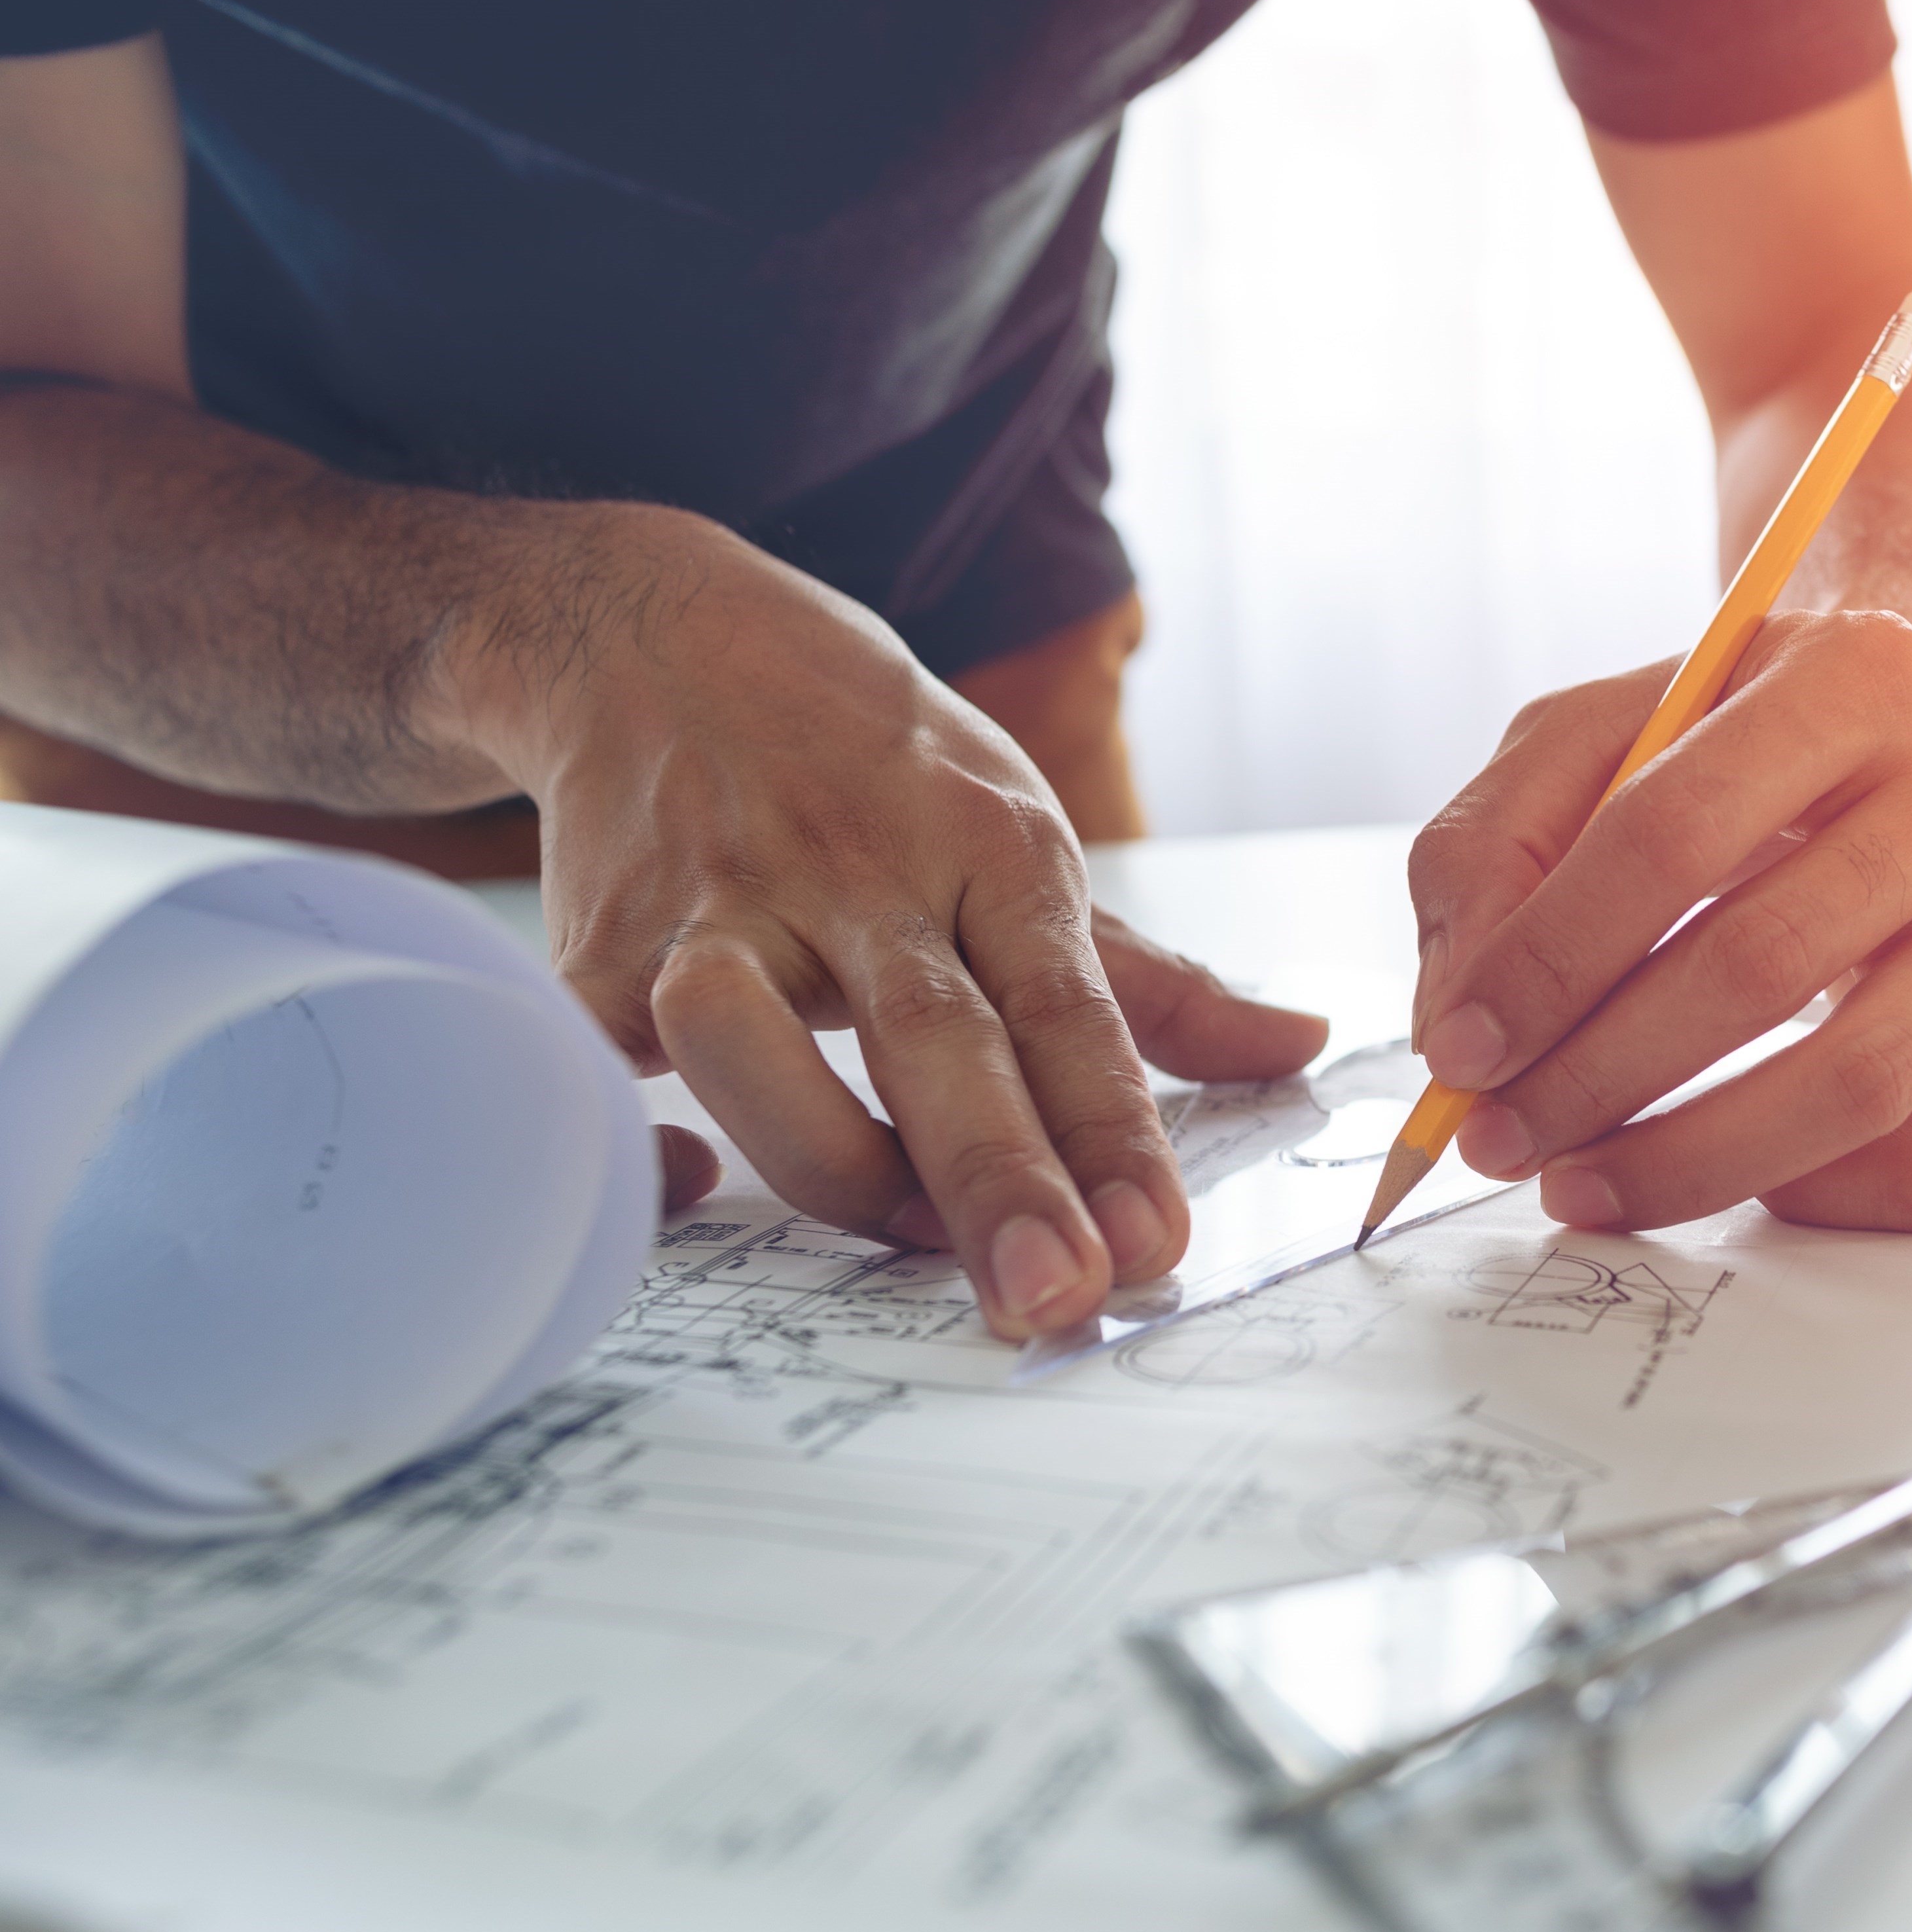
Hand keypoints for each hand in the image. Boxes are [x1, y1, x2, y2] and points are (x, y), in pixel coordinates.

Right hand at [460, 507, 1326, 1336]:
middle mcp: (857, 872)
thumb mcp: (1019, 833)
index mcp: (987, 847)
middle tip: (1055, 1296)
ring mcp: (717, 904)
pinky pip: (614, 1070)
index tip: (1154, 1249)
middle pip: (934, 1036)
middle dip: (998, 1176)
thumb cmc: (868, 762)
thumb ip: (1149, 980)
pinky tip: (701, 1181)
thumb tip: (1299, 1047)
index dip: (1114, 1135)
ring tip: (904, 1237)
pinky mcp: (593, 943)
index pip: (1067, 1010)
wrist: (652, 636)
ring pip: (749, 1040)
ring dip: (828, 1157)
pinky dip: (648, 1147)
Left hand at [1407, 610, 1911, 1233]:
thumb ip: (1491, 848)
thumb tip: (1459, 1022)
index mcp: (1860, 675)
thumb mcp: (1591, 736)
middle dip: (1599, 1075)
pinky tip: (1711, 1167)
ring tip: (1575, 1185)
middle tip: (1499, 1139)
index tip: (1459, 1051)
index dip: (1550, 957)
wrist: (1896, 748)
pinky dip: (1801, 1194)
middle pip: (1763, 965)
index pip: (1675, 831)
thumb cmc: (1728, 746)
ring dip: (1688, 1160)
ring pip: (1856, 1084)